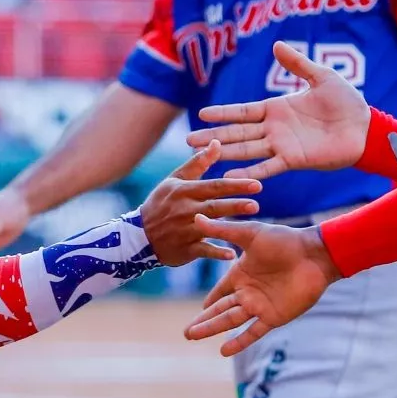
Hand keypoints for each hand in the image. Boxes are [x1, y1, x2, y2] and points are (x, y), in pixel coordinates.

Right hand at [141, 141, 261, 266]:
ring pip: (210, 227)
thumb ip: (198, 162)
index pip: (213, 186)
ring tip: (250, 227)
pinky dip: (217, 253)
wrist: (139, 236)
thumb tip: (217, 142)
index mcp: (184, 190)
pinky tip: (232, 255)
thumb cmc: (162, 203)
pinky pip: (203, 251)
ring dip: (229, 227)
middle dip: (235, 205)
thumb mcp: (176, 179)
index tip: (257, 185)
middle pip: (214, 206)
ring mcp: (184, 230)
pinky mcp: (185, 249)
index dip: (235, 185)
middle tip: (256, 204)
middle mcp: (185, 209)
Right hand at [183, 216, 341, 356]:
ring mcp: (260, 306)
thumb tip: (196, 218)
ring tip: (192, 336)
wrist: (313, 254)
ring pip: (230, 321)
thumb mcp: (249, 234)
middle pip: (221, 310)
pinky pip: (253, 332)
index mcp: (241, 274)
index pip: (220, 291)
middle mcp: (249, 292)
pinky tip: (224, 351)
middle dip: (204, 321)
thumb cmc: (284, 240)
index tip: (199, 311)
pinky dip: (239, 342)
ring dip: (212, 329)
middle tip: (186, 333)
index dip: (210, 301)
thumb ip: (223, 230)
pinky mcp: (274, 316)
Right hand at [184, 40, 369, 179]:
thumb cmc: (346, 102)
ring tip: (202, 158)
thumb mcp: (321, 77)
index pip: (242, 111)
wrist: (366, 128)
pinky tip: (232, 176)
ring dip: (225, 154)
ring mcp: (282, 146)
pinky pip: (268, 166)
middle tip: (188, 141)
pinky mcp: (294, 160)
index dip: (223, 113)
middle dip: (213, 136)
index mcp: (277, 108)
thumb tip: (276, 45)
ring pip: (246, 150)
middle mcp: (274, 128)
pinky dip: (251, 172)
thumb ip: (298, 64)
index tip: (200, 114)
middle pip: (237, 133)